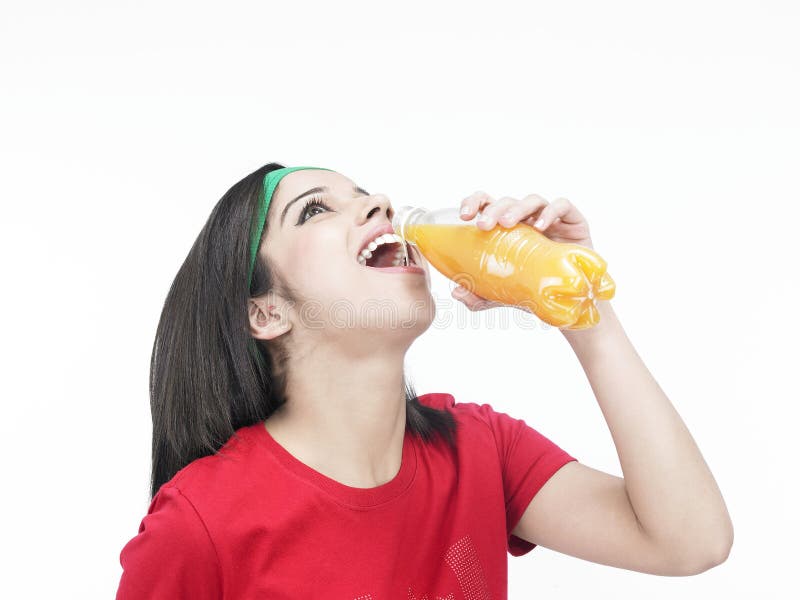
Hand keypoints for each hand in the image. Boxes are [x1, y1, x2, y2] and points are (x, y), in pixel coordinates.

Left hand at [451, 190, 595, 311]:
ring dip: (517, 208)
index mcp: (506, 229)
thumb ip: (480, 295)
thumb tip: (456, 292)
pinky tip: (541, 226)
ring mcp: (550, 219)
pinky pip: (563, 206)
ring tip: (507, 224)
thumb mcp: (504, 294)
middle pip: (506, 202)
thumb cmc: (536, 289)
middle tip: (483, 225)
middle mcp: (526, 219)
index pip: (487, 204)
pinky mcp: (574, 222)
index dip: (474, 203)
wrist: (572, 301)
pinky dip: (551, 212)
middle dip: (492, 209)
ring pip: (532, 200)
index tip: (463, 216)